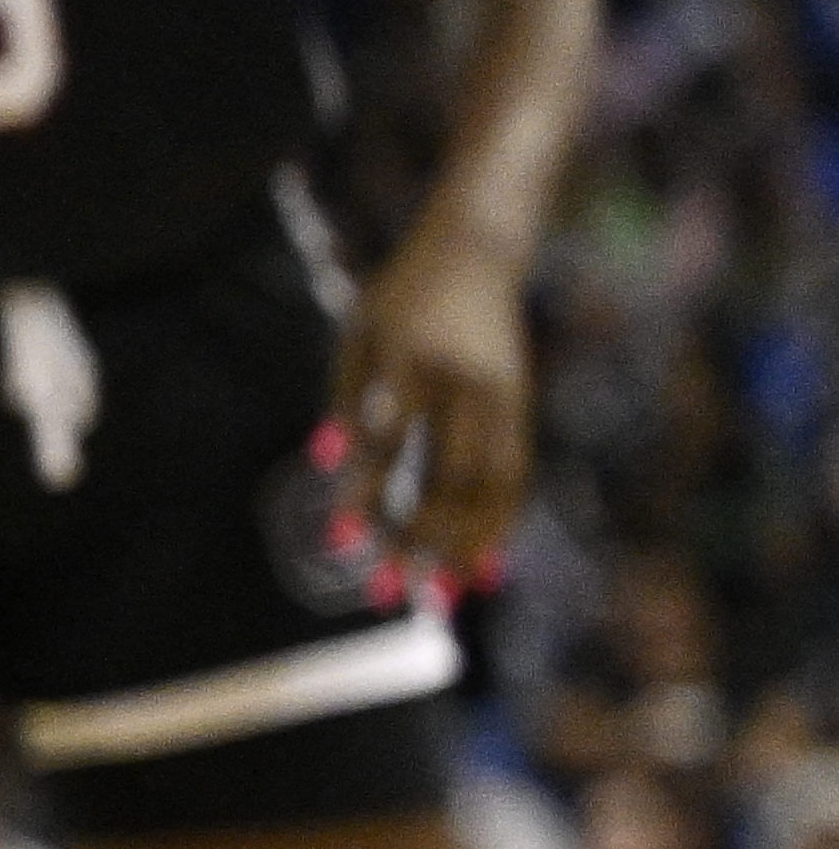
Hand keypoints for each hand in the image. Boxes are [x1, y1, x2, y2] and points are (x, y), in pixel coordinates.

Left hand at [333, 219, 535, 588]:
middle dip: (421, 539)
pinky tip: (484, 562)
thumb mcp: (358, 333)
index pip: (387, 439)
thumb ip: (345, 398)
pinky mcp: (523, 404)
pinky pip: (514, 474)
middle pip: (447, 475)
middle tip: (391, 592)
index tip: (341, 541)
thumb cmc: (400, 296)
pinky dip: (499, 521)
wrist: (477, 252)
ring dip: (466, 545)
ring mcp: (502, 395)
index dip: (365, 492)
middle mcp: (465, 382)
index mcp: (412, 358)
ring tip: (442, 596)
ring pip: (491, 485)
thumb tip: (326, 465)